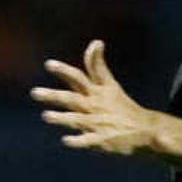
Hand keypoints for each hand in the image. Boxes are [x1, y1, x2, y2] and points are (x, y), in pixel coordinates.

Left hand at [30, 40, 152, 154]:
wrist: (146, 130)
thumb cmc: (122, 106)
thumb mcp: (111, 84)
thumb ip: (98, 66)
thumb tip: (96, 41)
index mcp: (98, 91)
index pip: (80, 77)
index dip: (64, 71)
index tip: (48, 64)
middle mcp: (96, 105)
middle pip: (71, 98)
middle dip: (53, 95)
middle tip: (34, 93)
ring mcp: (99, 123)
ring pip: (77, 119)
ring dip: (62, 117)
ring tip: (46, 116)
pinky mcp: (104, 140)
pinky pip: (88, 140)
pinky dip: (78, 140)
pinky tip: (66, 141)